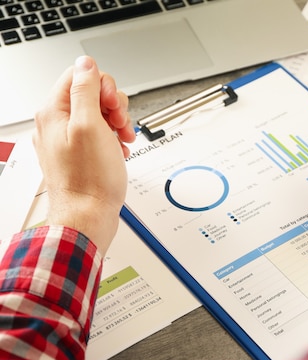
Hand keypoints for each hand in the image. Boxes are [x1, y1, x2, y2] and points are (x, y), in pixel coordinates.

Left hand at [33, 56, 134, 252]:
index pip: (79, 75)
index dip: (103, 86)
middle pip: (91, 94)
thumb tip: (86, 64)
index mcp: (54, 112)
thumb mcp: (90, 126)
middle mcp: (57, 124)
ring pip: (98, 115)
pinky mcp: (79, 154)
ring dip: (117, 124)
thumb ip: (86, 90)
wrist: (89, 215)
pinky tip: (118, 151)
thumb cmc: (90, 179)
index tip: (112, 106)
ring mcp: (68, 140)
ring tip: (122, 140)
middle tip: (119, 125)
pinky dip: (113, 140)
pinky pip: (99, 135)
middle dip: (113, 107)